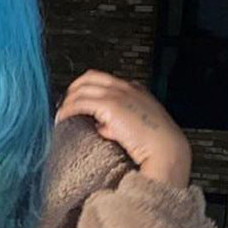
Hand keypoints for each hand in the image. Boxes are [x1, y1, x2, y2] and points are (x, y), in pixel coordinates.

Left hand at [55, 70, 191, 179]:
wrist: (167, 149)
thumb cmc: (157, 145)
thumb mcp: (137, 129)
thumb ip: (119, 125)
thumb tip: (103, 127)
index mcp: (136, 90)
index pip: (105, 81)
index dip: (88, 89)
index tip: (79, 102)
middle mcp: (126, 87)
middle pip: (91, 78)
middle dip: (73, 90)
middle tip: (64, 106)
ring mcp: (118, 94)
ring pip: (83, 88)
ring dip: (68, 101)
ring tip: (61, 115)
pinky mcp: (110, 106)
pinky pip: (80, 103)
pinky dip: (68, 110)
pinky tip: (62, 118)